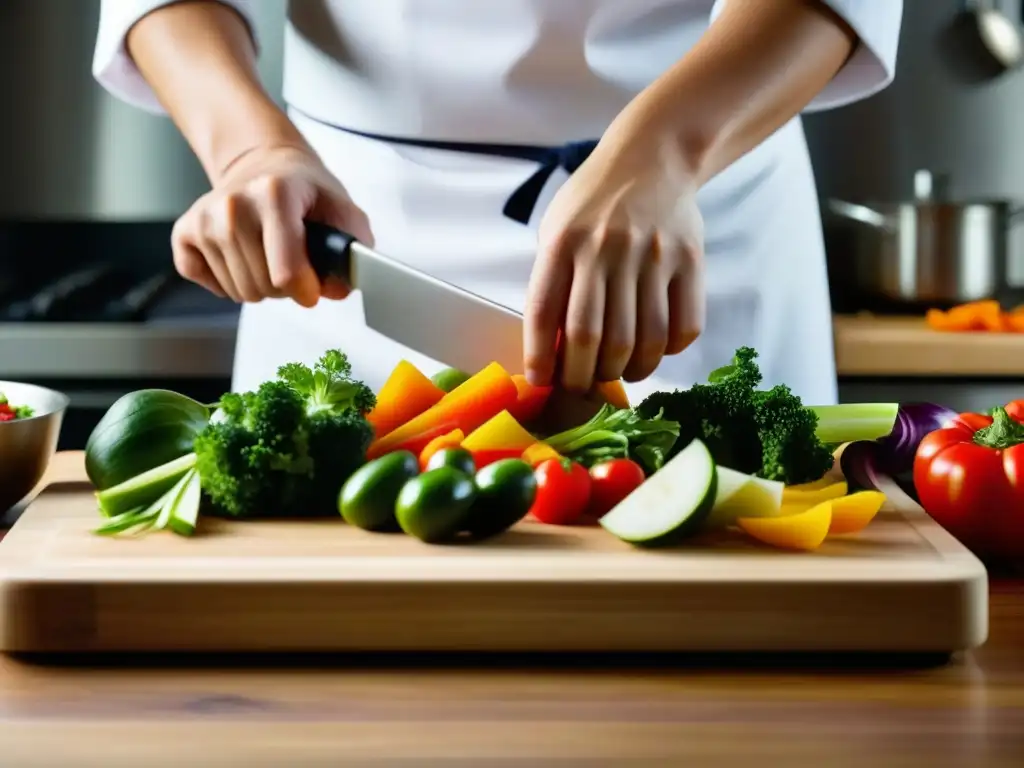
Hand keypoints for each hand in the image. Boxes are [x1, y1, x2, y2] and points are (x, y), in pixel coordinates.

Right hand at [171, 145, 372, 306]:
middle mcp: (233, 204)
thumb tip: (334, 290)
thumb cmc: (305, 194)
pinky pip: (209, 285)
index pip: (286, 273)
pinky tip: (241, 258)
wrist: (265, 165)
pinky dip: (228, 283)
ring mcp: (205, 218)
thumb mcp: (343, 213)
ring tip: (268, 256)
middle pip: (263, 287)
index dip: (305, 290)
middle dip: (283, 287)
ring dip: (259, 285)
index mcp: (275, 194)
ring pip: (238, 291)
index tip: (312, 286)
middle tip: (290, 262)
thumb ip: (350, 254)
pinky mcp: (185, 232)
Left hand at [524, 142, 704, 390]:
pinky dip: (667, 353)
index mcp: (563, 241)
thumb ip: (554, 282)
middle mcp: (605, 248)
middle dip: (582, 376)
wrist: (653, 157)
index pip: (543, 312)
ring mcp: (652, 255)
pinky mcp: (690, 261)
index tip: (542, 382)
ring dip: (626, 371)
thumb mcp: (558, 230)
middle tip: (582, 387)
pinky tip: (653, 351)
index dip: (540, 357)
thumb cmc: (594, 203)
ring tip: (618, 373)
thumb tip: (552, 351)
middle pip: (590, 336)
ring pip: (639, 340)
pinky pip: (683, 327)